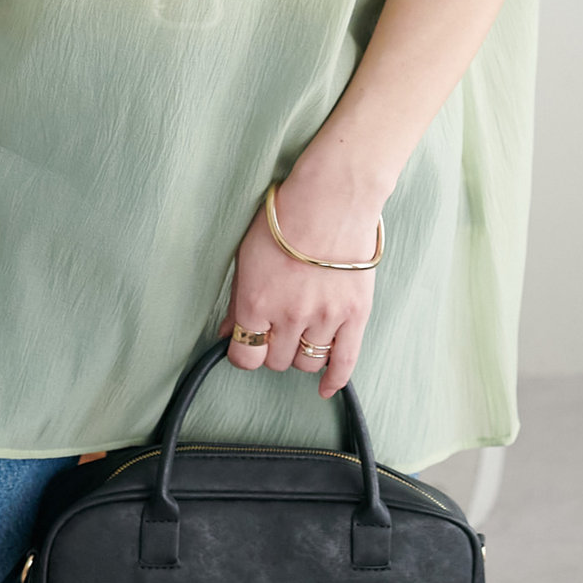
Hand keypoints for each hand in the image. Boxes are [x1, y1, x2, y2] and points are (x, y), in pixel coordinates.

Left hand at [217, 169, 382, 398]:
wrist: (331, 197)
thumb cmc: (285, 217)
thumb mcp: (247, 255)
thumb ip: (237, 300)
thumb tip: (228, 332)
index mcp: (255, 302)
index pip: (245, 357)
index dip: (245, 353)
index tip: (248, 345)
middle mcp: (288, 317)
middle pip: (276, 361)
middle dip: (274, 349)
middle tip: (277, 330)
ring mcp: (324, 319)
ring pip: (307, 363)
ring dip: (300, 354)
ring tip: (300, 336)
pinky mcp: (354, 315)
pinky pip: (345, 361)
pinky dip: (334, 379)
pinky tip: (325, 385)